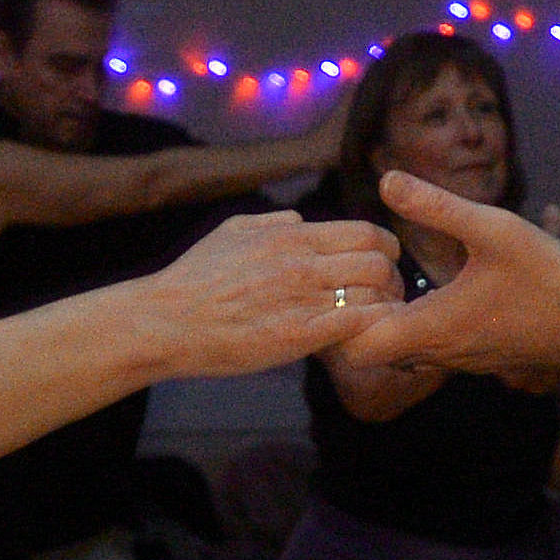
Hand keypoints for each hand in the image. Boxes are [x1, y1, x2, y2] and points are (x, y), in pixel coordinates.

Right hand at [147, 206, 404, 376]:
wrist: (167, 321)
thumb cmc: (195, 279)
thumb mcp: (231, 232)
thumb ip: (273, 223)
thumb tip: (302, 220)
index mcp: (291, 236)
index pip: (366, 233)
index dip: (386, 249)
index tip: (385, 264)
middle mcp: (302, 263)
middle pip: (379, 263)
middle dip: (393, 281)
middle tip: (388, 297)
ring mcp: (301, 300)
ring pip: (374, 295)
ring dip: (383, 309)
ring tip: (377, 322)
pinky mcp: (297, 336)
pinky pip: (355, 326)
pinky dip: (368, 331)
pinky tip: (361, 340)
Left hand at [341, 173, 559, 384]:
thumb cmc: (548, 275)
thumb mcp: (493, 228)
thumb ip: (437, 206)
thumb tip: (387, 179)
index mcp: (433, 327)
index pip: (357, 346)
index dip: (345, 316)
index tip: (357, 280)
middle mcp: (439, 353)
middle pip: (372, 351)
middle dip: (362, 316)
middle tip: (370, 275)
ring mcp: (458, 360)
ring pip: (401, 352)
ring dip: (391, 321)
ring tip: (396, 280)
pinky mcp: (476, 358)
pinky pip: (430, 351)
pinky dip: (418, 327)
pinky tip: (433, 292)